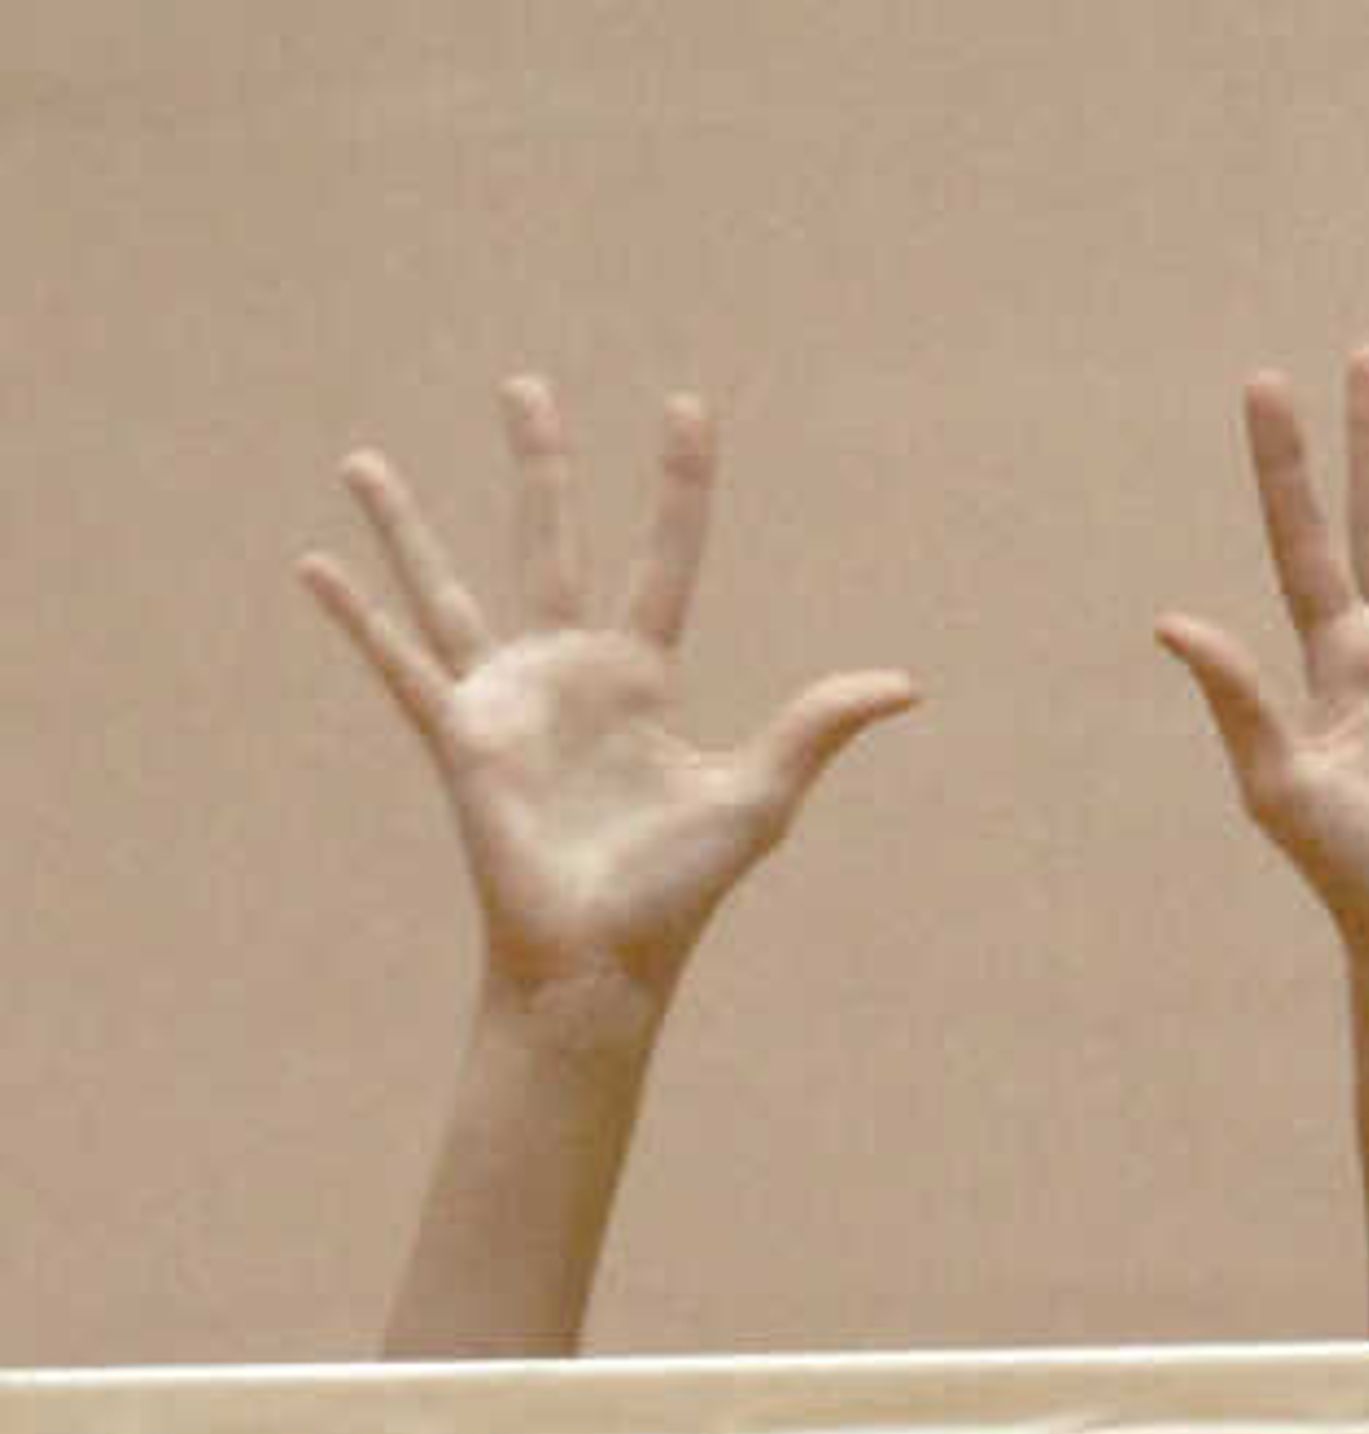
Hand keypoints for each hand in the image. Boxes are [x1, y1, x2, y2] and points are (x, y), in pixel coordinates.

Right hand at [298, 380, 917, 1010]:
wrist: (602, 960)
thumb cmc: (678, 890)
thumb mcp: (759, 797)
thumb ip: (816, 728)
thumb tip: (904, 684)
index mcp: (641, 677)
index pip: (665, 557)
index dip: (678, 486)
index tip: (686, 406)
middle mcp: (570, 673)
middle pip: (553, 542)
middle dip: (541, 465)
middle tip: (524, 386)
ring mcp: (508, 700)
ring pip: (450, 587)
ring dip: (405, 525)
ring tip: (361, 461)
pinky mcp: (461, 737)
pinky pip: (399, 665)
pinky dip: (356, 620)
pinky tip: (313, 566)